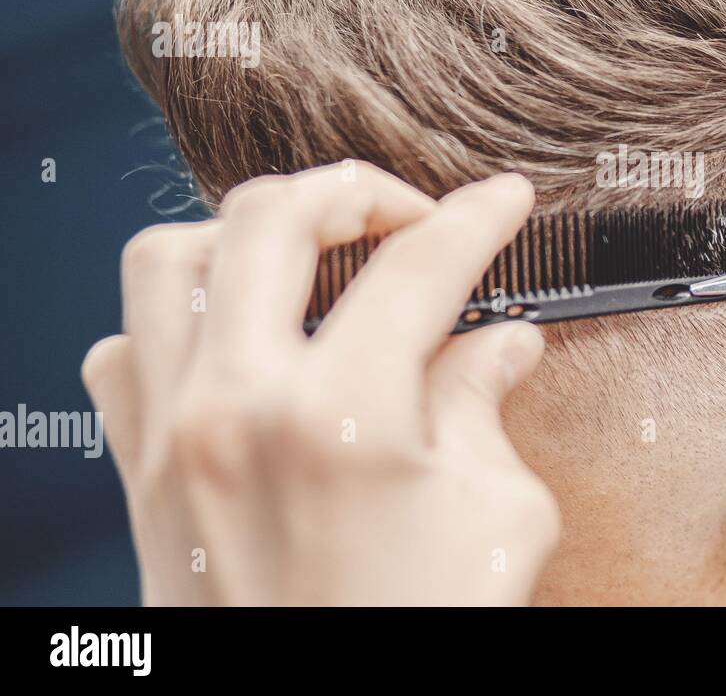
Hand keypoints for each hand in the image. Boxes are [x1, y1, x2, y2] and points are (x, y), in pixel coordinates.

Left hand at [82, 164, 559, 603]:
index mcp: (342, 416)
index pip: (421, 266)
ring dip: (244, 232)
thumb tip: (504, 346)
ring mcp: (171, 437)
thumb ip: (489, 410)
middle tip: (407, 215)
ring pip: (166, 258)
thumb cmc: (415, 634)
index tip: (502, 200)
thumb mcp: (495, 521)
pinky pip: (121, 351)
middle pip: (273, 218)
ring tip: (307, 253)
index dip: (476, 217)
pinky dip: (170, 318)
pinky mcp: (138, 477)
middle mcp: (236, 407)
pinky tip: (230, 337)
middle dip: (356, 191)